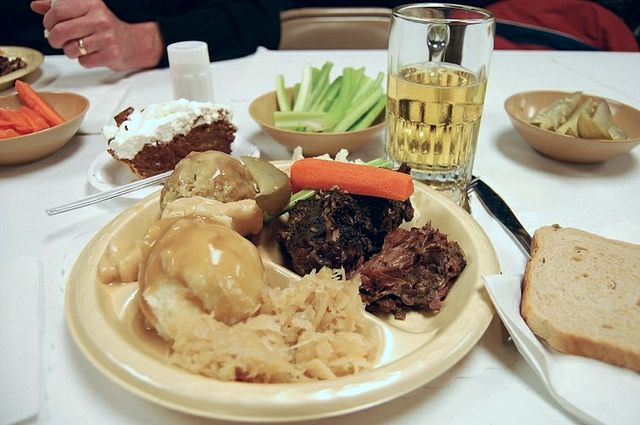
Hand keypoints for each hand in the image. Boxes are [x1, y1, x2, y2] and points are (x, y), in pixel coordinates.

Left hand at [31, 0, 163, 70]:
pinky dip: (84, 60)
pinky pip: (84, 61)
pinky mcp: (110, 55)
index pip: (57, 11)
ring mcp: (106, 38)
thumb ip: (61, 7)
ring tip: (79, 47)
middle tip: (57, 40)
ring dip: (70, 51)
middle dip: (54, 39)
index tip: (50, 25)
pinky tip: (92, 54)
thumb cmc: (106, 28)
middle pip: (60, 31)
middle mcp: (99, 19)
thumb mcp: (85, 11)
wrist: (134, 43)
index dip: (48, 21)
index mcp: (92, 4)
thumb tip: (37, 6)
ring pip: (70, 49)